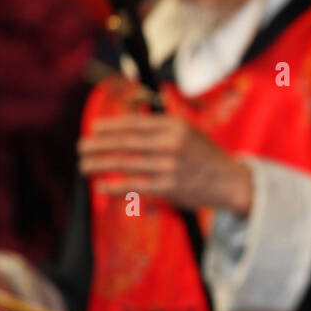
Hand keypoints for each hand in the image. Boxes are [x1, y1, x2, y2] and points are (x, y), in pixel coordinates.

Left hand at [77, 114, 252, 214]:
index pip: (135, 123)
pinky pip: (134, 185)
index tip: (94, 129)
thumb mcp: (188, 132)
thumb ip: (161, 128)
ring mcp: (169, 164)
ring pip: (125, 162)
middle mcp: (171, 142)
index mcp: (175, 125)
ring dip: (100, 164)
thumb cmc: (204, 156)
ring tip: (84, 165)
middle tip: (81, 147)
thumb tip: (124, 127)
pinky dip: (114, 186)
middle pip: (125, 141)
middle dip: (99, 144)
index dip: (111, 126)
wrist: (229, 180)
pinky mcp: (168, 186)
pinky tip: (101, 186)